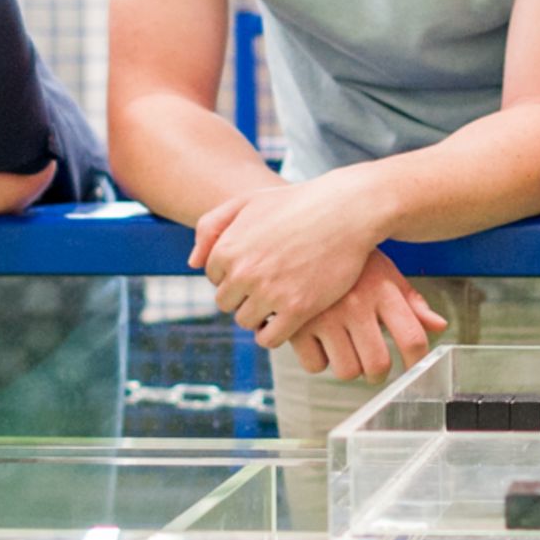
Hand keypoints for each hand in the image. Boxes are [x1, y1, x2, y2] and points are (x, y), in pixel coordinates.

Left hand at [190, 176, 386, 346]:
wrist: (347, 209)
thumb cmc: (297, 203)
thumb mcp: (248, 201)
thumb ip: (212, 226)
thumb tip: (192, 264)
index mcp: (227, 248)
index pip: (215, 278)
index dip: (236, 273)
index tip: (260, 265)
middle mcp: (244, 272)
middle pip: (227, 303)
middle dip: (245, 296)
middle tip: (272, 283)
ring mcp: (271, 292)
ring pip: (246, 322)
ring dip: (260, 315)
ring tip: (281, 298)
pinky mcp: (298, 308)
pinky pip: (270, 338)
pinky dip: (273, 334)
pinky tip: (288, 319)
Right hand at [283, 251, 449, 381]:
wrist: (301, 236)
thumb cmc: (349, 260)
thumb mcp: (384, 272)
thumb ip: (411, 302)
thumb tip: (439, 326)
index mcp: (382, 289)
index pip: (412, 339)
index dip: (417, 362)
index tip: (411, 368)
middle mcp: (355, 303)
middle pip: (377, 364)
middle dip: (378, 373)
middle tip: (374, 367)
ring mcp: (324, 315)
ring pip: (346, 370)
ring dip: (348, 367)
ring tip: (345, 348)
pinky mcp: (296, 324)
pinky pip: (315, 365)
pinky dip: (318, 360)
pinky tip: (319, 340)